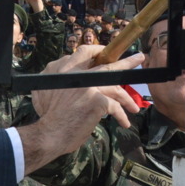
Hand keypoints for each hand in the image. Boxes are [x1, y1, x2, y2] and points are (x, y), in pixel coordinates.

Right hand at [19, 45, 143, 174]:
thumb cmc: (48, 116)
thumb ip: (59, 79)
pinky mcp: (97, 100)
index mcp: (63, 69)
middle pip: (107, 64)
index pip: (85, 52)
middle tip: (139, 58)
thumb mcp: (45, 90)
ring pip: (115, 87)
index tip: (108, 54)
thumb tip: (71, 75)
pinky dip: (121, 115)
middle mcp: (77, 73)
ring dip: (127, 98)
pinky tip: (124, 122)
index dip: (99, 52)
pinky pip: (115, 107)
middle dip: (126, 62)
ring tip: (135, 106)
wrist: (48, 134)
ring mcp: (89, 86)